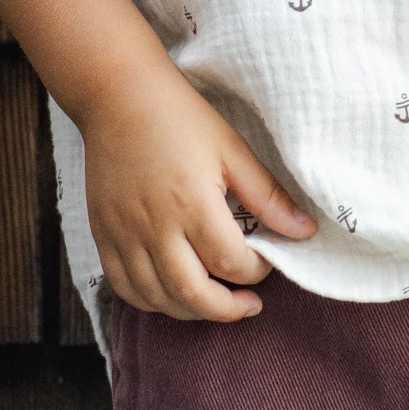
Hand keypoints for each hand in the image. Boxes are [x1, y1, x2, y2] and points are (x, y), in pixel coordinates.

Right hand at [80, 56, 316, 320]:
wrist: (119, 98)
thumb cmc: (181, 118)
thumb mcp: (232, 149)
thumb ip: (267, 196)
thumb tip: (305, 231)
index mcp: (192, 203)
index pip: (230, 261)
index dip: (256, 272)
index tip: (269, 263)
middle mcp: (154, 227)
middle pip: (192, 294)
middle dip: (226, 309)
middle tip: (250, 305)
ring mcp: (123, 235)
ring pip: (156, 299)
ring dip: (191, 311)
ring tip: (216, 302)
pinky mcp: (103, 236)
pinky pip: (125, 288)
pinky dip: (152, 301)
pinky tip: (174, 294)